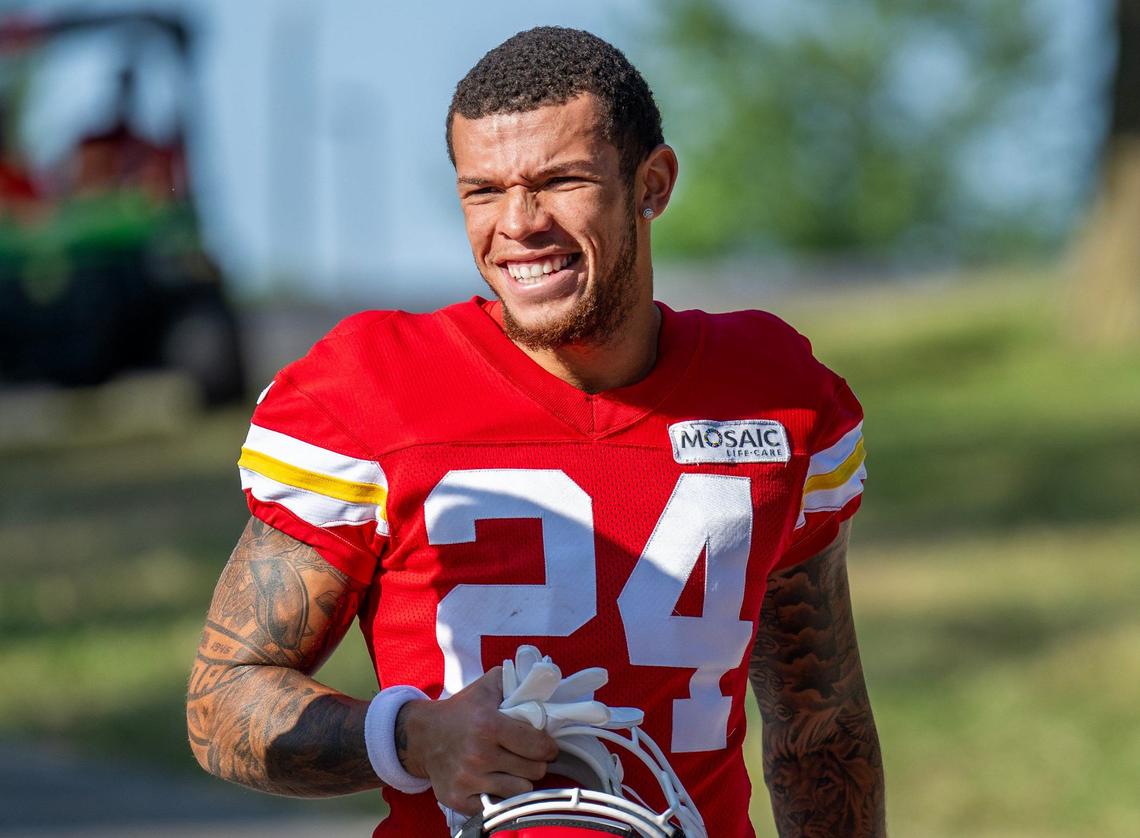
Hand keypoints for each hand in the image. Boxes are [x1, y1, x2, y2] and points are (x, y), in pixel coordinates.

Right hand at [398, 666, 558, 813]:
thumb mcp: (487, 686)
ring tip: (510, 767)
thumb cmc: (462, 711)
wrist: (423, 736)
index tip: (545, 745)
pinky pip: (498, 805)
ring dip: (520, 780)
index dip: (548, 746)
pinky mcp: (458, 799)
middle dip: (535, 762)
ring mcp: (468, 780)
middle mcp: (478, 754)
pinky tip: (493, 780)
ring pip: (520, 791)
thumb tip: (542, 684)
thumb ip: (516, 681)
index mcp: (488, 725)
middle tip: (526, 755)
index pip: (538, 746)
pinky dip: (500, 795)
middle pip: (534, 771)